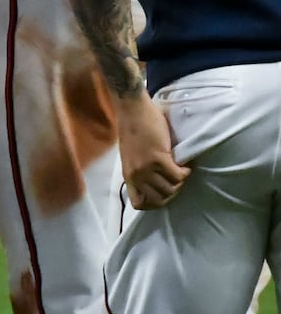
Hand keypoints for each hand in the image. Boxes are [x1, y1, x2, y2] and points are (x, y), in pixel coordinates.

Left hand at [116, 92, 190, 209]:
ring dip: (180, 181)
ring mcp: (146, 168)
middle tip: (176, 179)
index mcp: (128, 175)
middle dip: (172, 192)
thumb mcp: (132, 157)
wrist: (132, 109)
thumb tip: (156, 185)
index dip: (155, 203)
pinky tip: (185, 164)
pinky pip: (177, 176)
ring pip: (171, 189)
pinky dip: (185, 172)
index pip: (139, 204)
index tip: (164, 192)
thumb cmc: (133, 130)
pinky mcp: (158, 159)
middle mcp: (136, 175)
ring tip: (181, 170)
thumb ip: (140, 171)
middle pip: (160, 200)